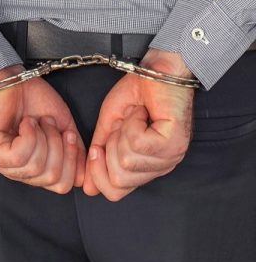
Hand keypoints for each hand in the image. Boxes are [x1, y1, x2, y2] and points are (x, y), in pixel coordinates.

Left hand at [0, 65, 86, 193]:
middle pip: (52, 179)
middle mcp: (16, 171)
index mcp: (33, 169)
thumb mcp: (62, 128)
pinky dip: (30, 136)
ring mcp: (1, 164)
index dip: (73, 162)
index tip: (70, 135)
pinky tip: (26, 123)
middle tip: (50, 124)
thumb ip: (74, 152)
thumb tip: (85, 175)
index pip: (60, 185)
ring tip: (36, 121)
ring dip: (44, 138)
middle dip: (60, 148)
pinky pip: (19, 157)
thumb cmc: (32, 99)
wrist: (9, 77)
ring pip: (36, 168)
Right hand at [84, 49, 194, 200]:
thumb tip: (86, 186)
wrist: (159, 69)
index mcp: (146, 167)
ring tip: (134, 117)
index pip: (117, 192)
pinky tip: (141, 113)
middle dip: (108, 150)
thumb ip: (98, 155)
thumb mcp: (109, 126)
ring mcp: (170, 157)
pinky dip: (132, 124)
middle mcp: (161, 167)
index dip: (98, 172)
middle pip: (119, 182)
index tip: (97, 149)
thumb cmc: (138, 92)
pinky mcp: (174, 143)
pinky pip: (137, 144)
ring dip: (121, 133)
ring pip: (126, 163)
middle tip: (120, 127)